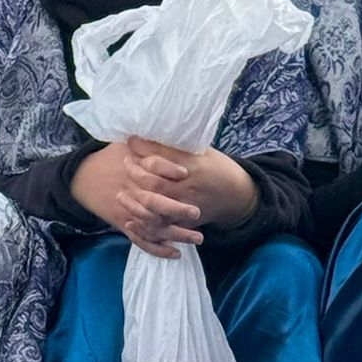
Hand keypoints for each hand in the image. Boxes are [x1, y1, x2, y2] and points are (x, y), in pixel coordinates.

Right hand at [69, 139, 203, 258]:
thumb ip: (148, 143)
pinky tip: (176, 252)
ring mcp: (128, 210)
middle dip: (177, 208)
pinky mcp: (124, 224)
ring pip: (153, 225)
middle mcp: (131, 190)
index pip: (153, 165)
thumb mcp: (126, 144)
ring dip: (176, 234)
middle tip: (197, 211)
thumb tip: (172, 134)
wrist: (83, 177)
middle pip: (154, 201)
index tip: (186, 173)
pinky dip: (158, 249)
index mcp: (132, 166)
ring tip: (198, 237)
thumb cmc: (109, 157)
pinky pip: (142, 240)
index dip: (169, 169)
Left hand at [125, 139, 259, 232]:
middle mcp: (188, 187)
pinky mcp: (185, 222)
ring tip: (123, 189)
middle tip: (126, 162)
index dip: (141, 150)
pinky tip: (131, 216)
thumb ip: (177, 147)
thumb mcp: (201, 151)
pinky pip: (160, 227)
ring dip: (134, 198)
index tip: (130, 142)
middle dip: (134, 172)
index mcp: (193, 165)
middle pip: (152, 183)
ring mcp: (186, 206)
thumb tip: (147, 134)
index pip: (160, 157)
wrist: (237, 196)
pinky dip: (143, 224)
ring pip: (153, 206)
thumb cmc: (218, 168)